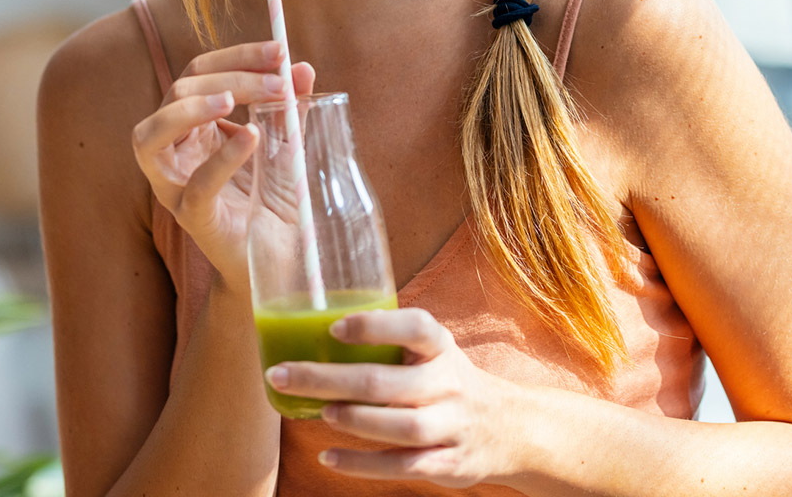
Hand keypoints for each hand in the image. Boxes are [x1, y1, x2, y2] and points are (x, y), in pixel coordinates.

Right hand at [131, 41, 314, 291]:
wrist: (283, 257)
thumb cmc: (274, 197)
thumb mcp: (286, 143)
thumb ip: (292, 107)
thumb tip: (302, 67)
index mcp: (195, 125)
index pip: (201, 71)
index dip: (238, 55)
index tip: (279, 50)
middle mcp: (176, 150)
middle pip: (179, 91)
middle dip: (230, 76)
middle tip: (278, 80)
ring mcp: (176, 185)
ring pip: (151, 135)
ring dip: (190, 108)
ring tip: (232, 100)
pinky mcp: (191, 218)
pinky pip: (194, 186)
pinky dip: (222, 159)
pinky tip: (253, 139)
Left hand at [265, 308, 514, 488]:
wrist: (510, 428)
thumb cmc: (447, 379)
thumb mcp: (433, 350)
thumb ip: (391, 342)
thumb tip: (315, 332)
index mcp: (441, 346)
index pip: (414, 327)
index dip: (374, 326)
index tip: (333, 328)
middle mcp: (449, 383)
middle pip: (387, 382)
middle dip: (330, 379)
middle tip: (282, 374)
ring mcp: (451, 425)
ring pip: (400, 426)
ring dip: (354, 420)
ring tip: (319, 412)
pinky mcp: (449, 464)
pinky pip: (402, 465)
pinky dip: (362, 464)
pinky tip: (329, 456)